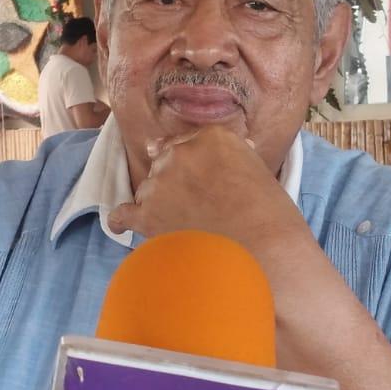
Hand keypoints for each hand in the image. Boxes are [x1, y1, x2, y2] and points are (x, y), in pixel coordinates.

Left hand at [107, 126, 309, 260]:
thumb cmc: (268, 215)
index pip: (188, 141)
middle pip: (164, 161)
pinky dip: (122, 221)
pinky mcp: (147, 215)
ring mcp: (160, 184)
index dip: (191, 161)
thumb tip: (232, 153)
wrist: (260, 251)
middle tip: (194, 204)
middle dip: (175, 181)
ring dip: (159, 203)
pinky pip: (122, 214)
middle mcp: (180, 153)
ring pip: (147, 189)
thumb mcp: (257, 171)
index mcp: (212, 138)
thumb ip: (235, 157)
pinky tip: (122, 226)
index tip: (196, 175)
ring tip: (180, 224)